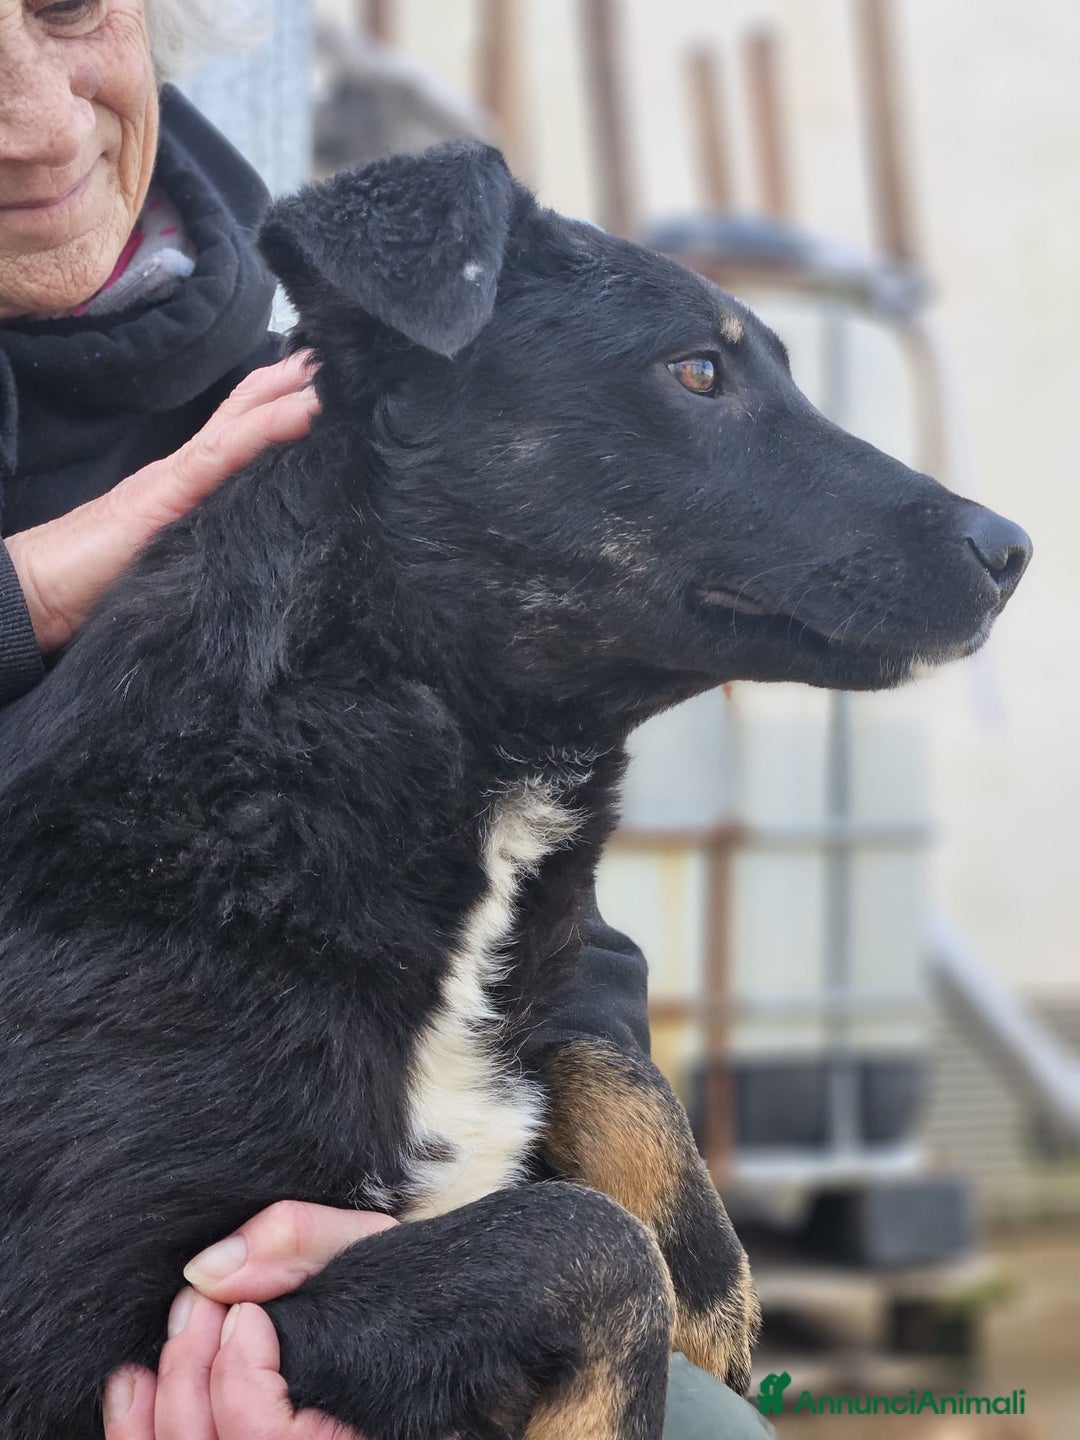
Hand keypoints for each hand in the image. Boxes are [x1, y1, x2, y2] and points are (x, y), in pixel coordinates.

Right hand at [4, 352, 319, 653]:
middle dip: (296, 386)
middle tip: (349, 359)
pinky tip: (301, 412)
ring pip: (241, 425)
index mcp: (188, 488)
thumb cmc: (93, 588)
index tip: (335, 392)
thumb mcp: (167, 562)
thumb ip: (204, 546)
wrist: (32, 598)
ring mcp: (173, 481)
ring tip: (336, 372)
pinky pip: (219, 457)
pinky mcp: (161, 499)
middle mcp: (184, 474)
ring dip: (290, 395)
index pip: (243, 435)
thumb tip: (255, 553)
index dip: (285, 407)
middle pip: (247, 415)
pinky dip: (262, 430)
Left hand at [103, 1201, 396, 1439]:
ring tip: (166, 1337)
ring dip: (151, 1409)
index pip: (267, 1439)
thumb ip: (297, 1239)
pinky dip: (142, 1431)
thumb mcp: (367, 1247)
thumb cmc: (399, 1289)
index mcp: (356, 1434)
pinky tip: (135, 1385)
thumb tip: (206, 1269)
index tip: (246, 1314)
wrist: (431, 1319)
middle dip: (187, 1375)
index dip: (239, 1375)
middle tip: (198, 1305)